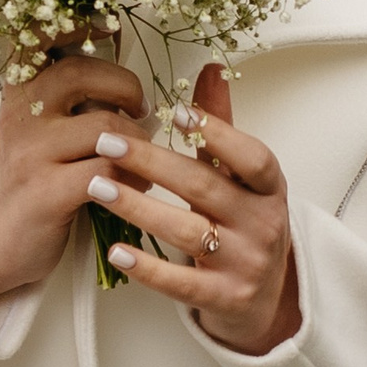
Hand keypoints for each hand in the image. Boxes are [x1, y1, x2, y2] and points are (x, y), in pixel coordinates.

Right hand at [0, 45, 148, 305]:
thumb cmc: (33, 178)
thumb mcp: (39, 127)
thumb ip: (70, 95)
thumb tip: (121, 63)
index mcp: (19, 90)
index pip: (38, 36)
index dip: (74, 21)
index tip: (107, 22)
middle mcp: (19, 114)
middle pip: (80, 73)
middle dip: (126, 87)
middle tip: (140, 110)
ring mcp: (29, 153)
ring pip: (104, 126)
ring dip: (137, 143)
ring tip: (140, 161)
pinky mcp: (44, 193)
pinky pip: (107, 172)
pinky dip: (132, 179)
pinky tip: (132, 188)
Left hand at [84, 63, 300, 355]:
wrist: (264, 298)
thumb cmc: (244, 222)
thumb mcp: (241, 175)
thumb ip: (223, 124)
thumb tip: (210, 68)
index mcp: (268, 188)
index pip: (253, 158)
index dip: (219, 134)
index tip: (178, 112)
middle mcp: (262, 224)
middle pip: (205, 188)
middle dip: (153, 163)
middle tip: (107, 141)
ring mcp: (244, 264)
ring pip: (187, 232)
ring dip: (139, 208)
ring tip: (98, 186)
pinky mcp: (222, 298)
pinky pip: (180, 284)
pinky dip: (146, 268)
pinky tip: (115, 250)